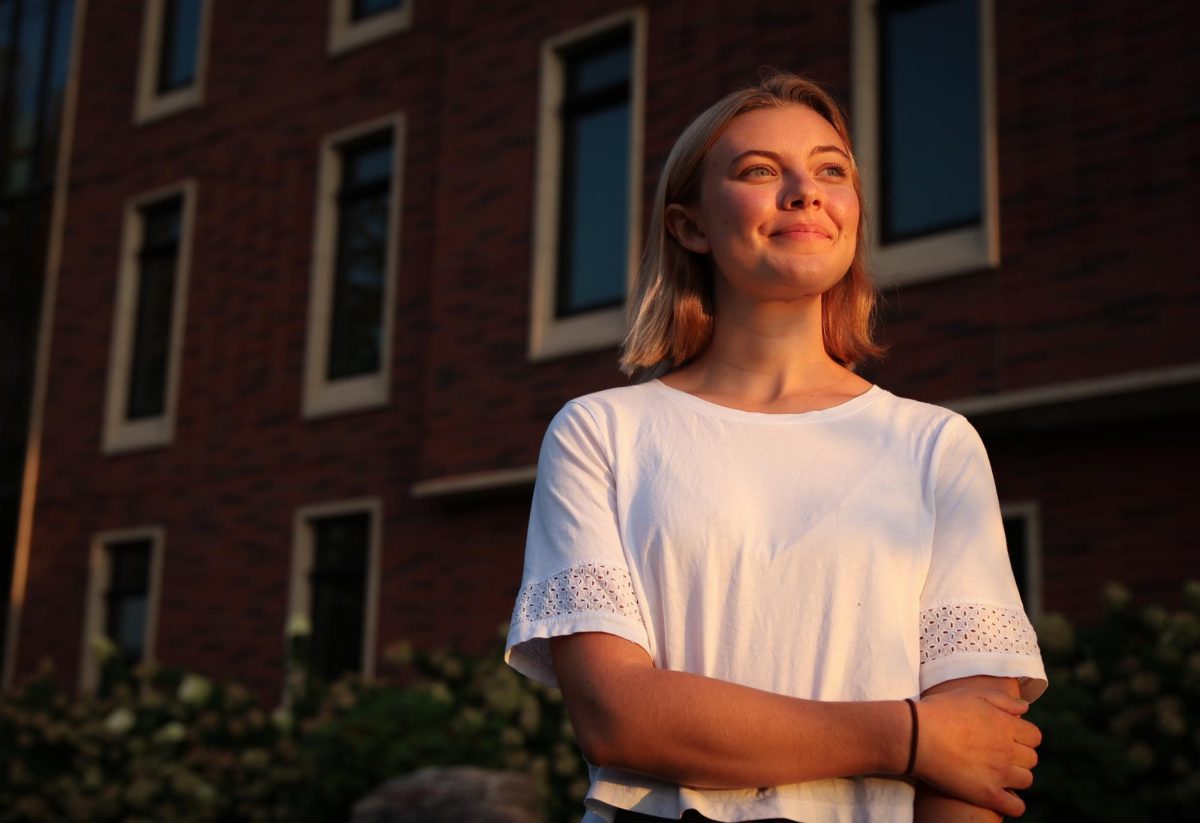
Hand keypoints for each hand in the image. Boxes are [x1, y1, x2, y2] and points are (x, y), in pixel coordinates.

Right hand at [910, 690, 1041, 817]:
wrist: (915, 736)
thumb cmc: (939, 711)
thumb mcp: (971, 695)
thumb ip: (1002, 700)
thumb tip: (1026, 708)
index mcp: (1006, 725)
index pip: (1034, 736)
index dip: (1022, 737)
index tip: (1007, 738)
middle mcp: (1007, 750)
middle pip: (1031, 759)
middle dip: (1018, 756)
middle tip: (997, 754)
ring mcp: (999, 773)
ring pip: (1026, 780)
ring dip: (1015, 777)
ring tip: (995, 773)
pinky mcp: (987, 794)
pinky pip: (1016, 806)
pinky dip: (1013, 803)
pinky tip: (1000, 795)